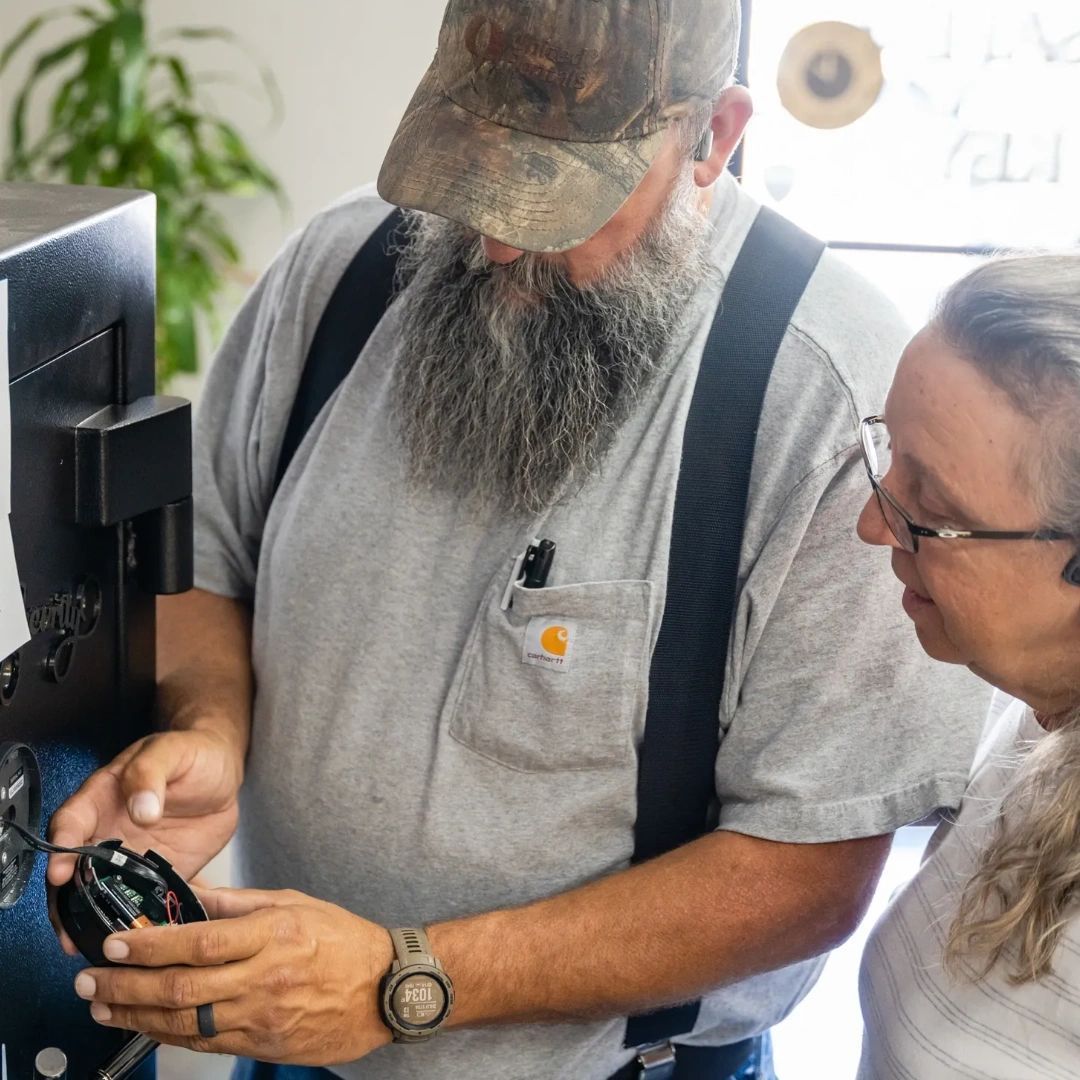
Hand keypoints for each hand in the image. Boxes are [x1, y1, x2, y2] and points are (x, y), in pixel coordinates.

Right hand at [47, 727, 243, 950]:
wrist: (224, 772)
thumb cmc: (193, 753)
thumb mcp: (171, 751)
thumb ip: (150, 773)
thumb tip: (140, 808)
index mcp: (103, 798)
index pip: (70, 824)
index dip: (61, 849)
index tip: (61, 872)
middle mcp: (110, 831)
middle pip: (74, 871)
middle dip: (65, 902)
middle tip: (67, 928)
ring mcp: (132, 857)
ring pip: (100, 892)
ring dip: (92, 918)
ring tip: (91, 944)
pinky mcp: (158, 874)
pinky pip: (140, 900)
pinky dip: (135, 920)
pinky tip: (136, 938)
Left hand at [74, 889, 395, 1064]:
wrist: (384, 989)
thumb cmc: (343, 941)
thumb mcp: (294, 903)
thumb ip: (237, 901)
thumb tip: (191, 891)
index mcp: (272, 933)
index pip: (197, 941)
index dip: (149, 945)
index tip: (114, 943)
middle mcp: (264, 977)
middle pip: (180, 987)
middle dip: (126, 985)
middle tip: (90, 980)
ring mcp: (262, 1016)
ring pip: (183, 1022)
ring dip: (135, 1015)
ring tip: (103, 1005)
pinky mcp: (262, 1044)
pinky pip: (204, 1043)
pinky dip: (167, 1035)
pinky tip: (145, 1025)